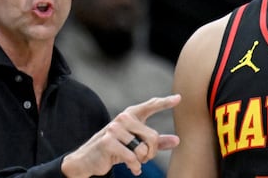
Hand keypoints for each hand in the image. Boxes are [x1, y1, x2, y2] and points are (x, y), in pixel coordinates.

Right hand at [62, 94, 180, 176]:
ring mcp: (114, 129)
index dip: (165, 102)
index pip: (150, 105)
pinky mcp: (108, 142)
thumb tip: (177, 140)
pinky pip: (132, 157)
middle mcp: (123, 118)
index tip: (179, 98)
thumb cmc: (116, 149)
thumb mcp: (136, 143)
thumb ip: (157, 142)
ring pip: (143, 149)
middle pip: (153, 136)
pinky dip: (135, 167)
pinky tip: (133, 168)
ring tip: (135, 162)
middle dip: (151, 152)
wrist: (88, 159)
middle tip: (144, 158)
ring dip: (142, 160)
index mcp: (131, 115)